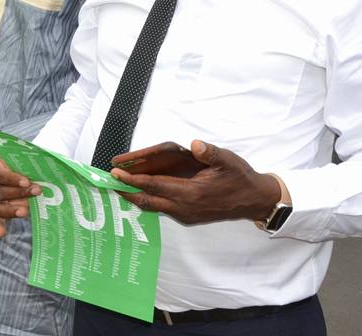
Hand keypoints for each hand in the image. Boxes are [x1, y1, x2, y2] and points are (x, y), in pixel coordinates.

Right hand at [0, 157, 41, 237]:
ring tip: (26, 211)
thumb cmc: (18, 165)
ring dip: (11, 210)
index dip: (12, 179)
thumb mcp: (21, 161)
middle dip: (18, 193)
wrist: (13, 171)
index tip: (26, 182)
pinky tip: (2, 233)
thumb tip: (48, 168)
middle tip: (36, 192)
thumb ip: (29, 164)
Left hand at [111, 139, 281, 224]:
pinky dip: (147, 199)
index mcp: (191, 193)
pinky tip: (138, 191)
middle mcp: (184, 208)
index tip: (115, 173)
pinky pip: (161, 208)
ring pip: (152, 206)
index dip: (133, 180)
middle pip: (147, 200)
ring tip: (116, 186)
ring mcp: (185, 215)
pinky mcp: (187, 217)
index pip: (155, 186)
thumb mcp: (228, 161)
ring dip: (134, 196)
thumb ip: (210, 153)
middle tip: (107, 182)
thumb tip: (196, 144)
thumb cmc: (239, 178)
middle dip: (125, 192)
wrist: (254, 201)